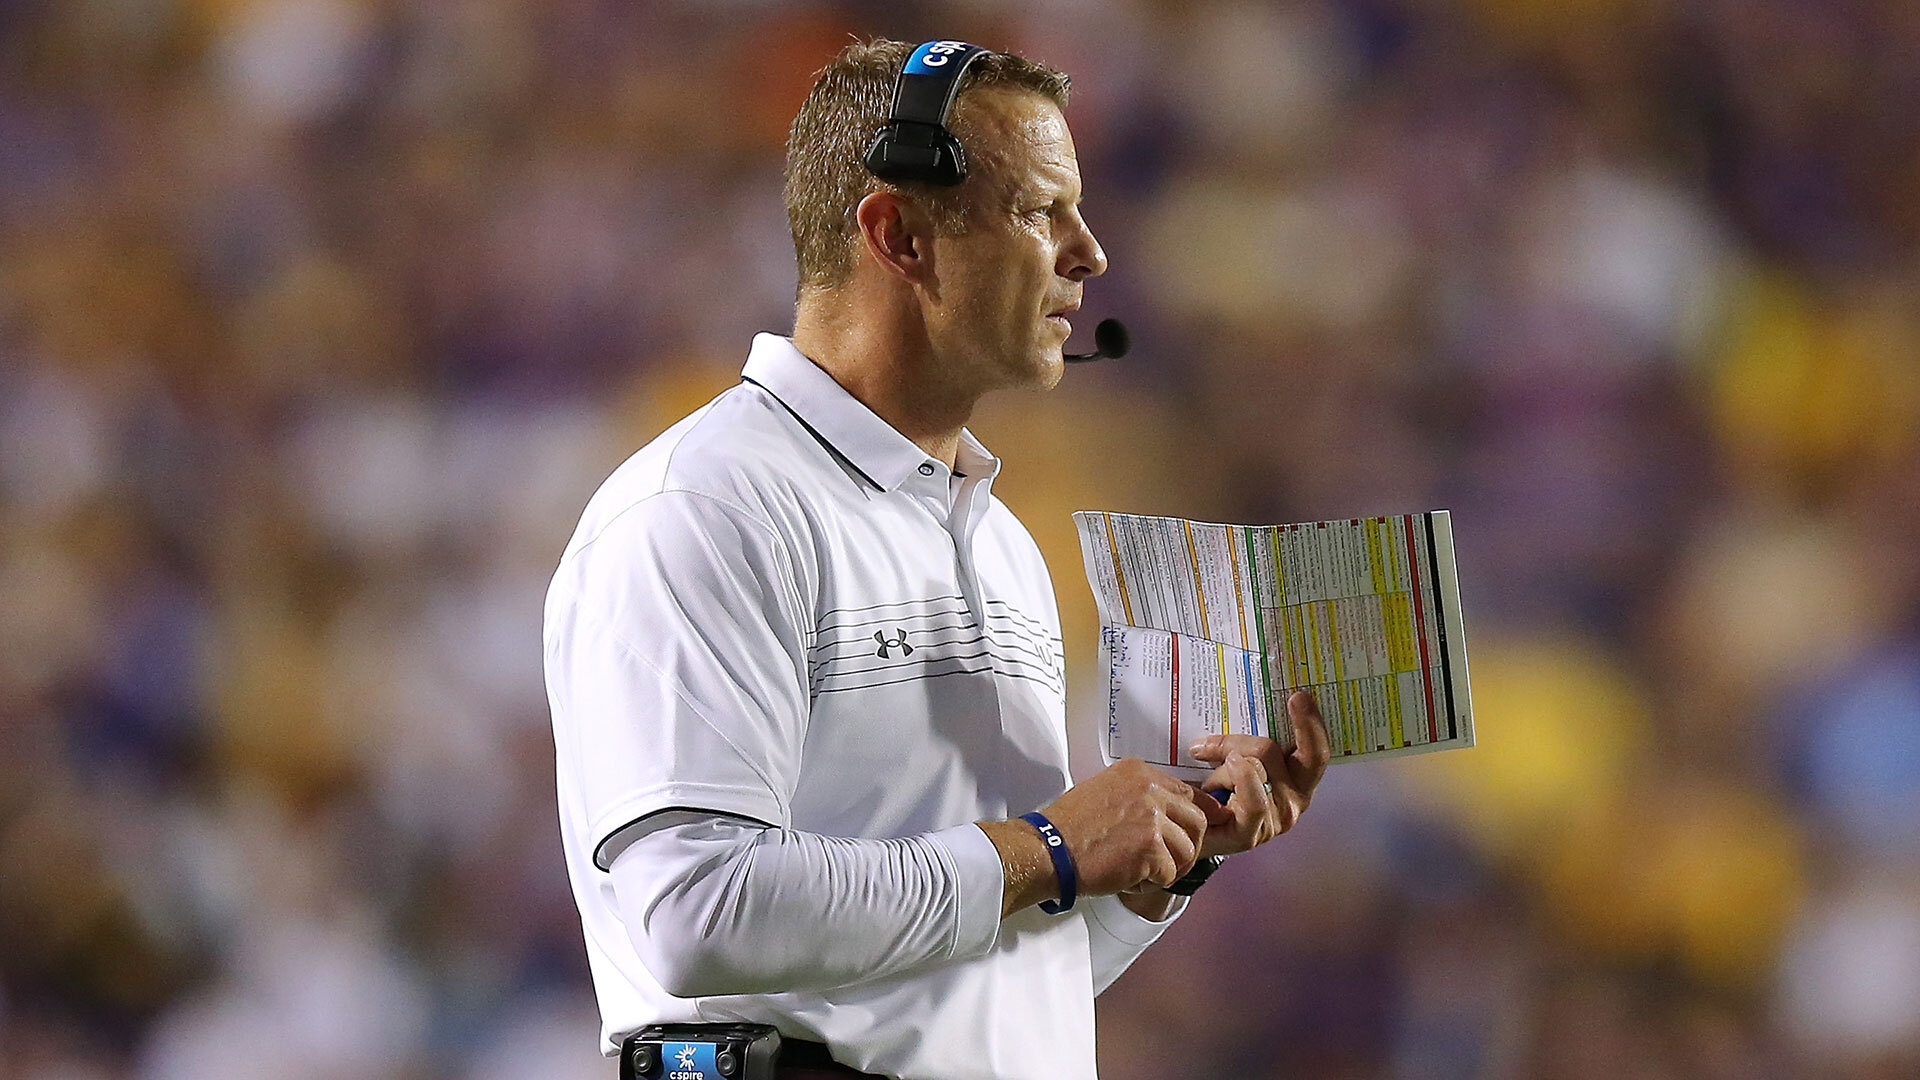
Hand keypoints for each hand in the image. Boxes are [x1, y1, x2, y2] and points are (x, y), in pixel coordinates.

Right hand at [1035, 757, 1227, 895]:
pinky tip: (1129, 879)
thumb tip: (1167, 812)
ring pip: (1188, 850)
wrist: (1048, 849)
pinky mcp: (1150, 848)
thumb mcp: (1105, 791)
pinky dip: (1151, 884)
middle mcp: (1149, 790)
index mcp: (1139, 773)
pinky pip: (1169, 874)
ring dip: (1170, 867)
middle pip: (1197, 820)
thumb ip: (1139, 796)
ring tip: (1145, 873)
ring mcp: (1152, 818)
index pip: (1187, 792)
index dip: (1195, 815)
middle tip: (1172, 860)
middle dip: (1189, 845)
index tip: (1194, 831)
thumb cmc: (1069, 826)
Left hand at [1188, 690, 1330, 858]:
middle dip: (1236, 743)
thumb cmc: (1214, 792)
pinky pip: (1252, 800)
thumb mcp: (1235, 758)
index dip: (1311, 724)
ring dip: (1222, 770)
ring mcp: (1275, 820)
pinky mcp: (1252, 836)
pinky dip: (1230, 783)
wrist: (1186, 832)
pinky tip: (1212, 785)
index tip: (1298, 696)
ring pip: (1253, 769)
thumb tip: (1235, 704)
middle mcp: (1295, 800)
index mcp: (1298, 779)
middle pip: (1272, 752)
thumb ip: (1248, 740)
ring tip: (1208, 784)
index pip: (1316, 751)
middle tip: (1205, 746)